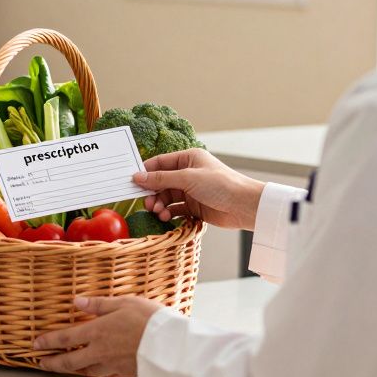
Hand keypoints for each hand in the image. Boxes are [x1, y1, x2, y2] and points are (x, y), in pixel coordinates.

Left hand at [32, 296, 163, 376]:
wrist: (170, 346)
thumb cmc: (149, 320)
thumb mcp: (123, 303)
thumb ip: (99, 304)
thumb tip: (77, 301)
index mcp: (96, 332)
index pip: (65, 338)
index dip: (48, 341)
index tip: (36, 344)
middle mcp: (100, 351)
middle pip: (70, 361)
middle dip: (53, 363)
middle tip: (42, 363)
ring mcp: (112, 364)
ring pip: (86, 370)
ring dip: (72, 369)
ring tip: (66, 368)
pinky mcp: (125, 372)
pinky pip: (106, 375)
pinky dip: (98, 373)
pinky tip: (98, 372)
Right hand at [133, 148, 264, 230]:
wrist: (244, 206)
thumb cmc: (221, 184)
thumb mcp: (188, 178)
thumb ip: (161, 178)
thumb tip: (137, 177)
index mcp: (188, 158)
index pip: (160, 163)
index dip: (146, 173)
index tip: (132, 183)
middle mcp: (188, 173)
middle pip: (161, 182)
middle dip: (152, 193)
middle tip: (147, 203)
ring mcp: (191, 190)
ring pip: (167, 197)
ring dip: (160, 205)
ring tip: (159, 212)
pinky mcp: (195, 206)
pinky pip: (175, 208)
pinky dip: (168, 213)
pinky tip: (166, 217)